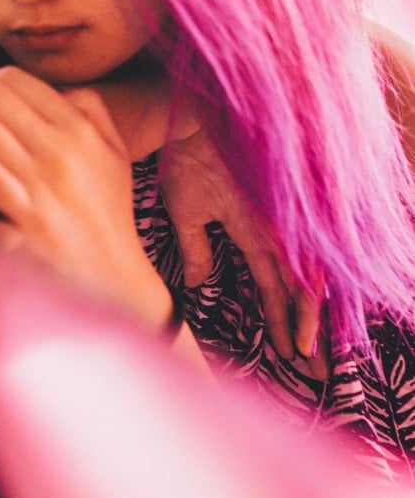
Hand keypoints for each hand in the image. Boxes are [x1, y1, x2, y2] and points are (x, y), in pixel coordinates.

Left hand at [0, 63, 173, 326]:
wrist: (111, 274)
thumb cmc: (108, 212)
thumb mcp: (115, 155)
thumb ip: (94, 112)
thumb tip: (62, 87)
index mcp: (83, 131)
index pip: (26, 85)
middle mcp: (63, 150)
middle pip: (0, 99)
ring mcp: (43, 183)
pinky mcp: (25, 213)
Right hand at [159, 125, 325, 370]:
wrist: (184, 119)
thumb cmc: (184, 156)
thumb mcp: (186, 212)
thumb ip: (196, 248)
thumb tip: (195, 284)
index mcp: (251, 230)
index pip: (273, 286)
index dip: (282, 322)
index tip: (288, 358)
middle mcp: (270, 230)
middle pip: (296, 291)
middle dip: (304, 335)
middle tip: (313, 378)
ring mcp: (274, 220)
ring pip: (301, 281)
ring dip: (306, 322)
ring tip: (308, 361)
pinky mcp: (272, 209)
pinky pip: (296, 257)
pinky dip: (301, 291)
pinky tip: (306, 321)